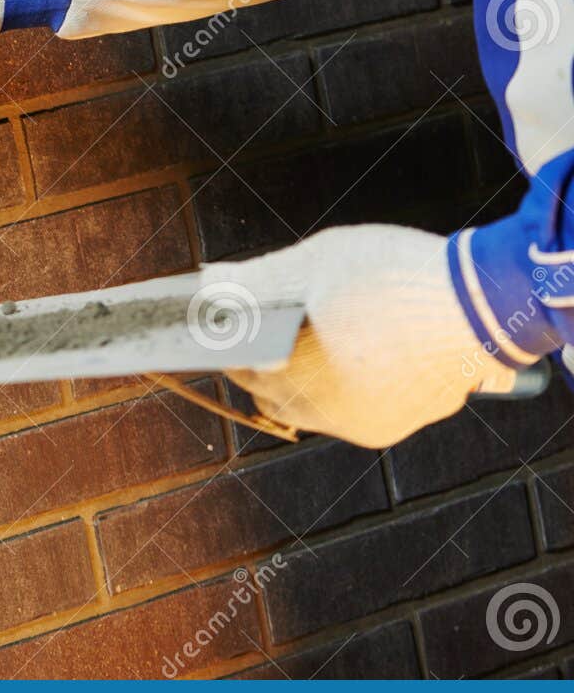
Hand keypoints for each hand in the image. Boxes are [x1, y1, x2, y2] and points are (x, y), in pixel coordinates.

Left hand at [197, 225, 516, 447]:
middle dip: (263, 357)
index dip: (230, 337)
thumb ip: (255, 278)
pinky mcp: (389, 428)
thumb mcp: (314, 263)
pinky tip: (352, 354)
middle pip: (268, 388)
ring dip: (302, 375)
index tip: (230, 317)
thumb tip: (208, 281)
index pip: (236, 363)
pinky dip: (342, 386)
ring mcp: (355, 425)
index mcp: (287, 373)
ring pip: (307, 404)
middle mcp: (318, 412)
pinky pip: (347, 410)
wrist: (483, 306)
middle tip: (270, 321)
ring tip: (314, 335)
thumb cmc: (392, 279)